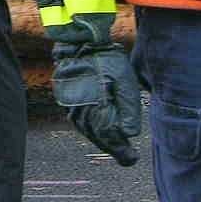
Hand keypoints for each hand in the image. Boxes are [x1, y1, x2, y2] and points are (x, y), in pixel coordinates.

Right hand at [52, 43, 141, 165]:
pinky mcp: (67, 102)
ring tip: (116, 147)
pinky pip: (81, 123)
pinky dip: (92, 132)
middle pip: (98, 137)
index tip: (133, 159)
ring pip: (88, 132)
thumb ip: (128, 107)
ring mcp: (71, 107)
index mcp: (96, 106)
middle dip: (114, 148)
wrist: (78, 42)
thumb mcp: (124, 79)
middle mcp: (81, 110)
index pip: (110, 136)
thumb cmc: (105, 59)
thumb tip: (129, 133)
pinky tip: (100, 133)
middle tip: (127, 158)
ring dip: (102, 142)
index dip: (122, 150)